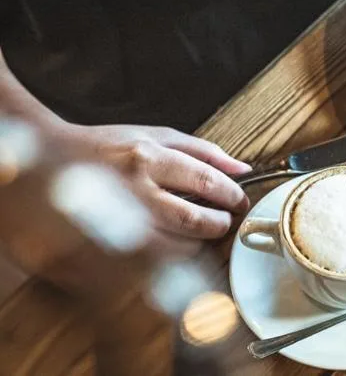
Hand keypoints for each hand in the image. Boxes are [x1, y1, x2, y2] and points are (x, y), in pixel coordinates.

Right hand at [42, 121, 251, 248]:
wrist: (42, 160)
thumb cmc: (102, 147)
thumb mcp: (153, 135)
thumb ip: (202, 151)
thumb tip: (244, 169)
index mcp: (146, 157)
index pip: (206, 180)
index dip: (231, 196)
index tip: (239, 202)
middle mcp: (130, 189)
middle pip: (192, 220)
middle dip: (217, 225)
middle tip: (222, 223)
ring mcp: (109, 222)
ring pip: (171, 249)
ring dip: (193, 247)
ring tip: (194, 236)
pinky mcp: (92, 249)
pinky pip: (142, 268)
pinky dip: (162, 263)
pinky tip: (164, 250)